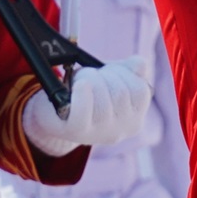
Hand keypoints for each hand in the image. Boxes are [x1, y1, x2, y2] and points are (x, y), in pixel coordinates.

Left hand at [21, 58, 150, 157]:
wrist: (55, 113)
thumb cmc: (87, 93)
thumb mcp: (111, 79)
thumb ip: (129, 70)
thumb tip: (140, 64)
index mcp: (135, 118)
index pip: (141, 91)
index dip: (124, 74)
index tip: (109, 70)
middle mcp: (121, 130)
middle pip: (121, 93)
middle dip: (104, 74)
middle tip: (90, 74)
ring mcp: (99, 133)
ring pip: (103, 99)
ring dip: (89, 78)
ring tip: (80, 80)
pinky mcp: (76, 131)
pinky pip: (83, 112)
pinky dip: (82, 95)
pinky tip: (79, 85)